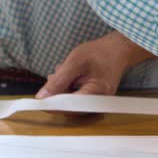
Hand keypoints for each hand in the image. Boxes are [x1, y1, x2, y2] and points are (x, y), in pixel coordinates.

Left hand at [36, 31, 154, 97]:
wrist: (118, 50)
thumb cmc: (99, 53)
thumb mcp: (74, 63)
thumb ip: (58, 81)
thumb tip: (42, 97)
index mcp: (97, 94)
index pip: (69, 107)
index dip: (52, 104)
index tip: (39, 98)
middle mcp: (99, 103)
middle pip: (70, 107)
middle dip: (58, 93)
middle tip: (54, 75)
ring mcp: (98, 102)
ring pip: (72, 104)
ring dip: (62, 90)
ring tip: (63, 71)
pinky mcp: (96, 99)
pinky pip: (77, 100)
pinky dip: (69, 89)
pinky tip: (70, 76)